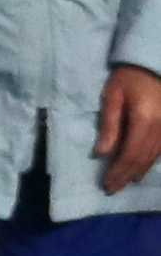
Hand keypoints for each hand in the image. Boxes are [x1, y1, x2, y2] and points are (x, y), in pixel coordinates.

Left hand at [96, 64, 160, 191]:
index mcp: (144, 121)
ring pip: (153, 159)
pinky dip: (148, 163)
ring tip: (122, 183)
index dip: (118, 172)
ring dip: (137, 172)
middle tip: (111, 189)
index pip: (130, 155)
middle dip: (126, 176)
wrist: (154, 66)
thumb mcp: (112, 97)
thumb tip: (101, 153)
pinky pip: (160, 152)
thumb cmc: (128, 78)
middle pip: (142, 160)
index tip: (106, 184)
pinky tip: (139, 170)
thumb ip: (108, 125)